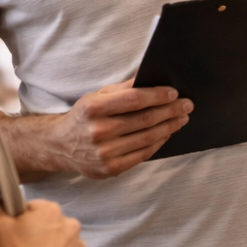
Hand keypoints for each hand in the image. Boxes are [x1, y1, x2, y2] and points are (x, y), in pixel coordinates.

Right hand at [51, 79, 192, 178]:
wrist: (60, 145)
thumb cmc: (83, 117)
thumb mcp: (96, 96)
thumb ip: (123, 89)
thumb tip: (150, 77)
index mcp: (93, 108)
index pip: (133, 100)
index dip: (157, 96)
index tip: (174, 93)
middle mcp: (98, 131)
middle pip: (144, 120)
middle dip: (170, 111)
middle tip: (186, 105)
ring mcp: (104, 153)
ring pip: (147, 138)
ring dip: (169, 127)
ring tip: (181, 118)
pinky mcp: (110, 168)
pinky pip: (142, 154)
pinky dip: (158, 143)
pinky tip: (167, 133)